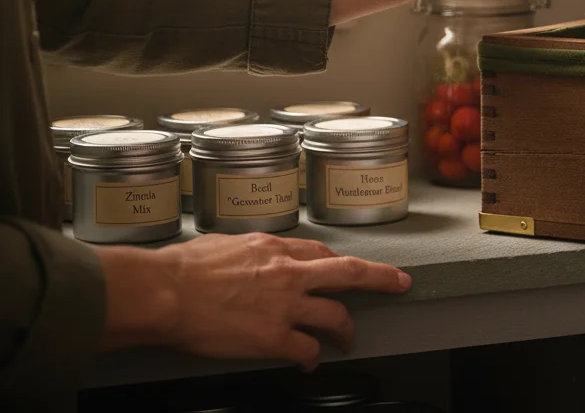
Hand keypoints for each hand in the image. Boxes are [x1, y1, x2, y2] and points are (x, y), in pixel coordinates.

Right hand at [98, 233, 410, 368]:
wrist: (163, 293)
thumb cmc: (181, 269)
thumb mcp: (223, 243)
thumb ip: (248, 251)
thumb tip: (248, 257)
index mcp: (275, 249)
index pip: (321, 254)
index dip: (338, 265)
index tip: (347, 271)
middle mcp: (289, 274)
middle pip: (350, 274)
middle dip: (381, 278)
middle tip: (400, 283)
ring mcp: (285, 306)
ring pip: (336, 316)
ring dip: (346, 331)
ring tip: (348, 340)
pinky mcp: (274, 337)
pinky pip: (307, 349)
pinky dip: (313, 357)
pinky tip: (310, 362)